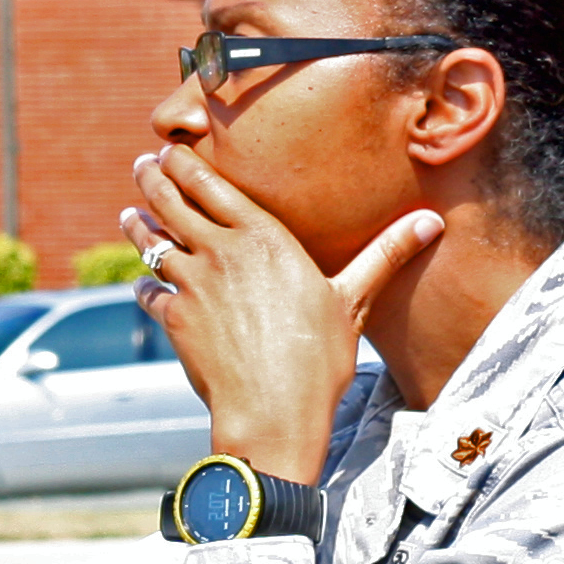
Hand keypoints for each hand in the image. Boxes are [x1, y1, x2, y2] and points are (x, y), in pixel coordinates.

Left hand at [124, 140, 439, 480]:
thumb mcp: (354, 300)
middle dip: (153, 180)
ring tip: (130, 215)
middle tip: (143, 168)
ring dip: (138, 225)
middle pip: (172, 202)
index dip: (184, 163)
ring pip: (152, 243)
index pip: (211, 184)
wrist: (275, 413)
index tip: (171, 149)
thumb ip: (385, 254)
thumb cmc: (320, 358)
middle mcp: (221, 252)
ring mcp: (193, 285)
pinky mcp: (175, 319)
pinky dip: (145, 285)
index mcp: (263, 237)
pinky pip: (150, 292)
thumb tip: (433, 220)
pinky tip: (144, 284)